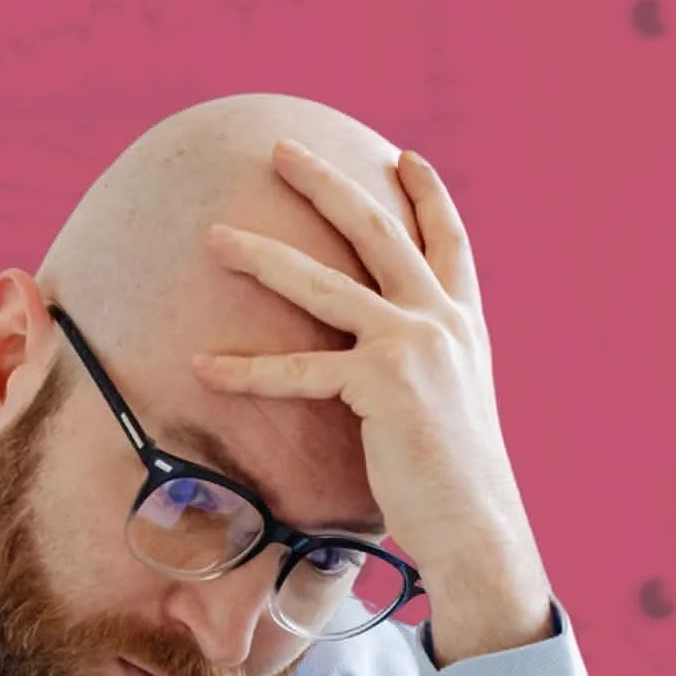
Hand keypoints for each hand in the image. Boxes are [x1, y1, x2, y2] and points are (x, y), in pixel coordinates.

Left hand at [191, 140, 549, 609]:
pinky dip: (246, 370)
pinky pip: (298, 371)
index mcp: (463, 326)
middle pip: (378, 231)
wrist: (475, 525)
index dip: (428, 196)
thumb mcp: (447, 413)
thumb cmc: (452, 487)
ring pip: (324, 284)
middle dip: (326, 184)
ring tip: (214, 237)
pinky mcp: (381, 383)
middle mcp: (442, 322)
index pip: (449, 243)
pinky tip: (201, 365)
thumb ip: (422, 379)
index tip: (403, 157)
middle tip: (281, 150)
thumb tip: (389, 381)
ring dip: (263, 255)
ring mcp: (413, 345)